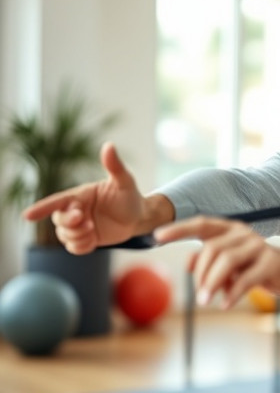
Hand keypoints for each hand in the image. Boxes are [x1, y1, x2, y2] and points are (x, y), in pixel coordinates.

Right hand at [22, 143, 145, 253]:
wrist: (139, 217)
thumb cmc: (130, 196)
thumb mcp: (125, 181)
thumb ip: (115, 166)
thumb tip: (109, 145)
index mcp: (80, 195)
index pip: (57, 201)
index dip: (42, 208)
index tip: (27, 215)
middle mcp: (76, 210)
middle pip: (59, 220)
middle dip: (70, 223)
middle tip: (88, 222)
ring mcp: (79, 225)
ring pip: (64, 236)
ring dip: (78, 236)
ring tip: (93, 229)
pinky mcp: (85, 239)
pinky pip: (74, 248)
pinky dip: (82, 246)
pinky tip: (93, 240)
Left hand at [154, 217, 279, 308]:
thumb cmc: (255, 267)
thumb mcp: (230, 264)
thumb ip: (209, 261)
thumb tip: (188, 265)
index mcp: (231, 229)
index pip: (202, 224)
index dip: (179, 229)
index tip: (157, 237)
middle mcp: (243, 233)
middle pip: (212, 248)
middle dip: (200, 274)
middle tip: (199, 296)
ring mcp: (258, 246)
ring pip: (227, 261)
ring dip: (212, 283)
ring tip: (206, 301)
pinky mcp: (271, 262)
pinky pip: (245, 279)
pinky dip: (232, 294)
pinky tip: (225, 304)